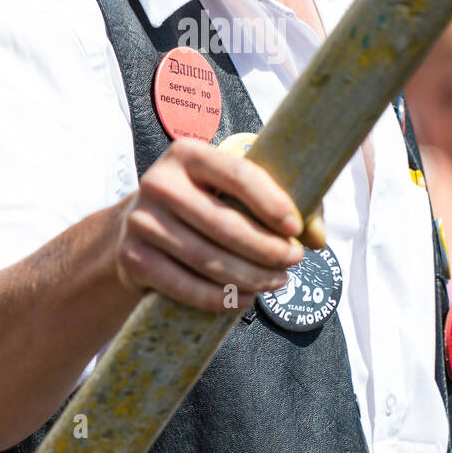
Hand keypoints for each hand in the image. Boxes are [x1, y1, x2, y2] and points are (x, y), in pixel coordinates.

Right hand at [115, 137, 310, 313]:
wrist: (135, 228)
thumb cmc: (200, 204)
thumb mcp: (232, 192)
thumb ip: (280, 205)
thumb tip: (318, 237)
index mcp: (187, 153)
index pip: (237, 174)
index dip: (271, 202)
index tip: (297, 227)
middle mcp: (159, 182)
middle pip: (224, 224)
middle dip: (266, 248)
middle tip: (293, 262)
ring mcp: (141, 221)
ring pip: (207, 259)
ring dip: (250, 277)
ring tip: (277, 282)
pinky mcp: (132, 257)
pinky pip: (184, 286)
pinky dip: (219, 298)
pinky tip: (244, 299)